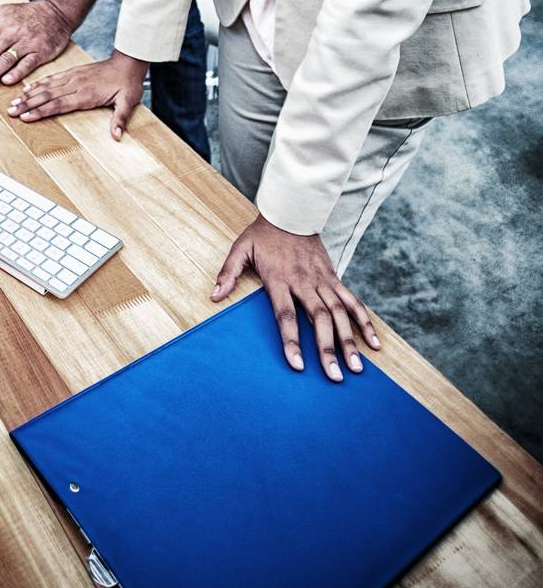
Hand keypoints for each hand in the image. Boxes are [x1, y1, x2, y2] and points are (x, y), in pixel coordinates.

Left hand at [0, 0, 73, 88]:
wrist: (56, 12)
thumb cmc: (27, 14)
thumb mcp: (3, 10)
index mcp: (1, 23)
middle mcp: (12, 33)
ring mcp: (27, 42)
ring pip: (6, 58)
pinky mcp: (40, 51)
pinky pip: (27, 63)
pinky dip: (17, 72)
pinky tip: (6, 81)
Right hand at [7, 52, 147, 139]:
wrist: (128, 63)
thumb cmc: (128, 83)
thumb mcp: (128, 102)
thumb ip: (120, 119)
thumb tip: (117, 136)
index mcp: (86, 94)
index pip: (59, 104)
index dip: (41, 111)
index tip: (26, 117)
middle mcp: (76, 85)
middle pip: (47, 96)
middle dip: (28, 104)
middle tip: (11, 111)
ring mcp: (73, 77)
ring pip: (47, 86)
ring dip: (29, 94)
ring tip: (14, 102)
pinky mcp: (73, 72)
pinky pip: (52, 78)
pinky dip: (39, 83)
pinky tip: (28, 88)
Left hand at [212, 214, 381, 380]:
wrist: (291, 211)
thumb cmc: (263, 234)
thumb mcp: (241, 249)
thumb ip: (228, 273)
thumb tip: (213, 296)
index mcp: (279, 279)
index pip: (286, 315)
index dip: (291, 340)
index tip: (298, 364)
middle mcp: (304, 282)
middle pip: (319, 319)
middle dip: (327, 349)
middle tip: (334, 377)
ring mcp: (322, 280)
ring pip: (340, 313)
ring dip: (349, 341)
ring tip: (356, 367)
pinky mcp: (334, 277)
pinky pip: (352, 301)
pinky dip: (364, 321)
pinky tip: (373, 342)